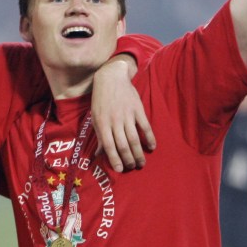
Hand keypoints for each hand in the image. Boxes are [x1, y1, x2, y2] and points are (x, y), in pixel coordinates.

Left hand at [91, 57, 155, 171]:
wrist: (111, 78)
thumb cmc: (101, 100)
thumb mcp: (95, 117)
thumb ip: (99, 136)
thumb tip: (98, 154)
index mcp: (102, 123)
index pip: (109, 146)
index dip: (114, 159)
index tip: (120, 169)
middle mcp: (115, 121)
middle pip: (123, 144)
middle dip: (128, 159)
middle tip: (132, 167)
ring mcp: (127, 115)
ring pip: (134, 138)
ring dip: (139, 152)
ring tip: (141, 163)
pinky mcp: (138, 109)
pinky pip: (145, 126)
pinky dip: (150, 138)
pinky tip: (152, 147)